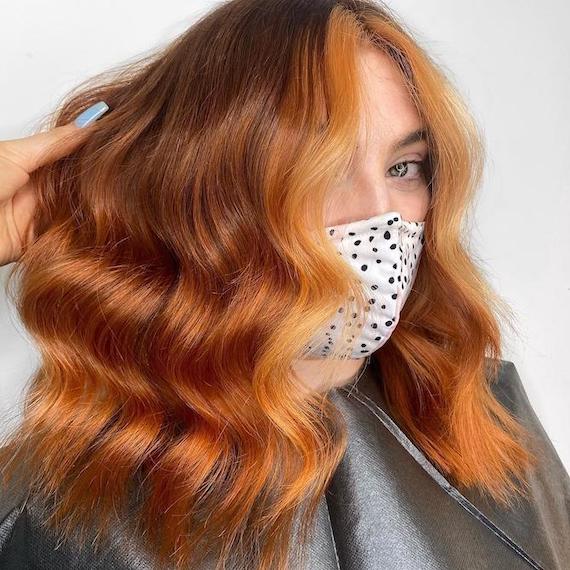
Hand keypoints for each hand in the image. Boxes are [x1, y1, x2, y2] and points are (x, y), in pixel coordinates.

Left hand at [0, 101, 108, 265]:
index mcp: (32, 164)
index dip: (97, 151)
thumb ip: (56, 144)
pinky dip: (85, 236)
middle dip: (102, 183)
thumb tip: (90, 123)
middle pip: (80, 185)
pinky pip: (70, 240)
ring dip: (96, 210)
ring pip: (80, 212)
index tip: (124, 144)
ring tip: (124, 200)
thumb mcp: (17, 155)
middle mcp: (39, 190)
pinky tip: (105, 226)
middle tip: (130, 176)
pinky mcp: (41, 243)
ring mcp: (41, 217)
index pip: (74, 156)